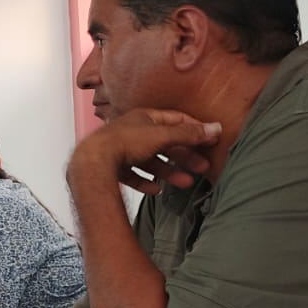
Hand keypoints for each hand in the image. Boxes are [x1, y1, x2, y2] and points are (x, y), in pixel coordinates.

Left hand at [67, 108, 220, 194]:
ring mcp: (121, 150)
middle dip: (185, 155)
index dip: (194, 128)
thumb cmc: (124, 142)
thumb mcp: (162, 135)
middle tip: (203, 167)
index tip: (209, 139)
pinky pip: (133, 175)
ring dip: (169, 172)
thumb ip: (189, 134)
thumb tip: (216, 128)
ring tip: (186, 183)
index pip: (175, 119)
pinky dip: (146, 182)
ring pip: (151, 161)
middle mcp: (132, 132)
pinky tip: (156, 190)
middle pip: (165, 143)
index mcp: (144, 118)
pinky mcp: (112, 167)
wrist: (92, 161)